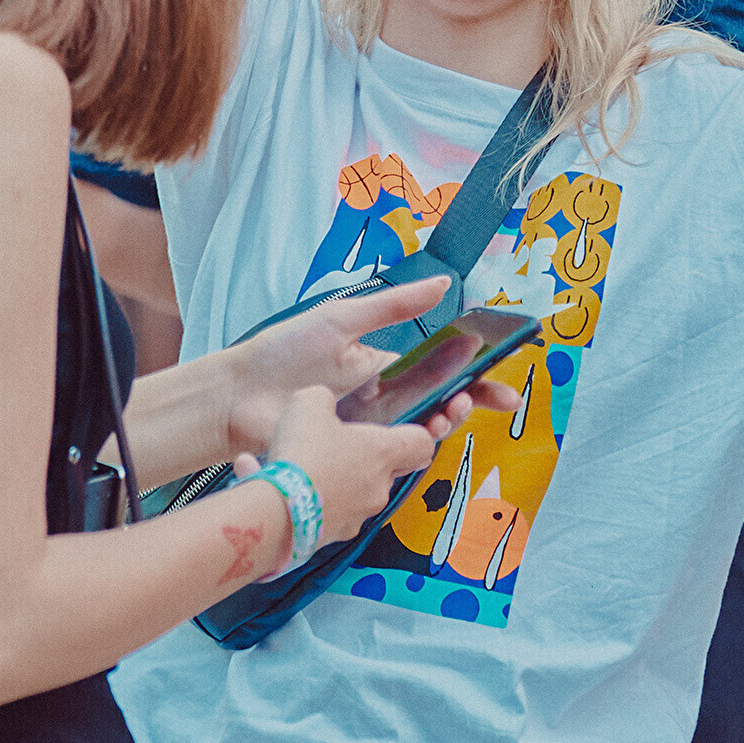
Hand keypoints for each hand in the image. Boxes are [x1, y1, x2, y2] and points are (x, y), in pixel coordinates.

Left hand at [219, 276, 520, 457]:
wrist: (239, 393)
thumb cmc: (285, 353)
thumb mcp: (343, 319)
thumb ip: (394, 306)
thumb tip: (444, 284)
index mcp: (387, 369)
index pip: (442, 375)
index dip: (477, 383)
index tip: (505, 391)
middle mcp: (384, 404)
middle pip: (440, 409)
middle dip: (465, 408)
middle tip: (466, 402)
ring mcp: (369, 433)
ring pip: (420, 436)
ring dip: (441, 428)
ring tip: (443, 418)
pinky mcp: (351, 458)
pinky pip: (389, 458)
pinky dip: (409, 453)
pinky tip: (414, 444)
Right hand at [263, 384, 453, 543]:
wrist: (279, 512)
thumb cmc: (302, 455)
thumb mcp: (309, 403)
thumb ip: (325, 399)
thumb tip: (324, 403)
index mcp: (383, 451)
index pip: (422, 443)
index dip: (416, 434)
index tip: (403, 430)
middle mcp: (380, 486)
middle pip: (391, 468)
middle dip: (370, 458)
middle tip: (341, 446)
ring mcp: (362, 513)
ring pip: (363, 492)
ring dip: (345, 480)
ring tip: (310, 469)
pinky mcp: (340, 534)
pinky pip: (338, 513)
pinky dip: (324, 502)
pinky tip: (299, 491)